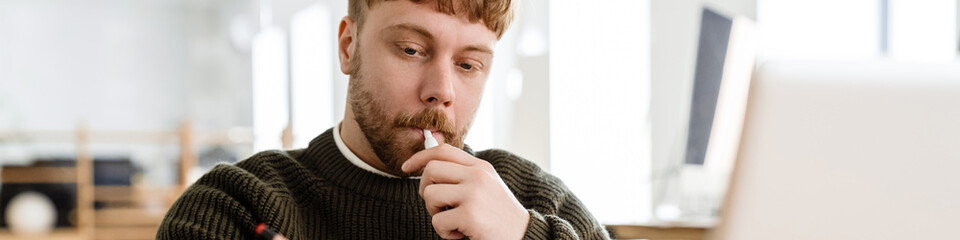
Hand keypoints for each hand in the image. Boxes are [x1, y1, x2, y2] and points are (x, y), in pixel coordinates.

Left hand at [401, 144, 529, 239]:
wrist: (523, 236)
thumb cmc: (499, 215)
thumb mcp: (486, 186)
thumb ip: (464, 174)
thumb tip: (429, 167)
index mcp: (480, 167)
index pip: (443, 150)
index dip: (419, 157)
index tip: (406, 168)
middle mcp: (477, 176)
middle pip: (431, 170)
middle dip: (425, 190)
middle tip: (438, 206)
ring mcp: (473, 194)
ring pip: (430, 195)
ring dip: (435, 213)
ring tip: (453, 221)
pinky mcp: (470, 215)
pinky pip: (437, 221)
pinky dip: (445, 233)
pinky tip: (461, 234)